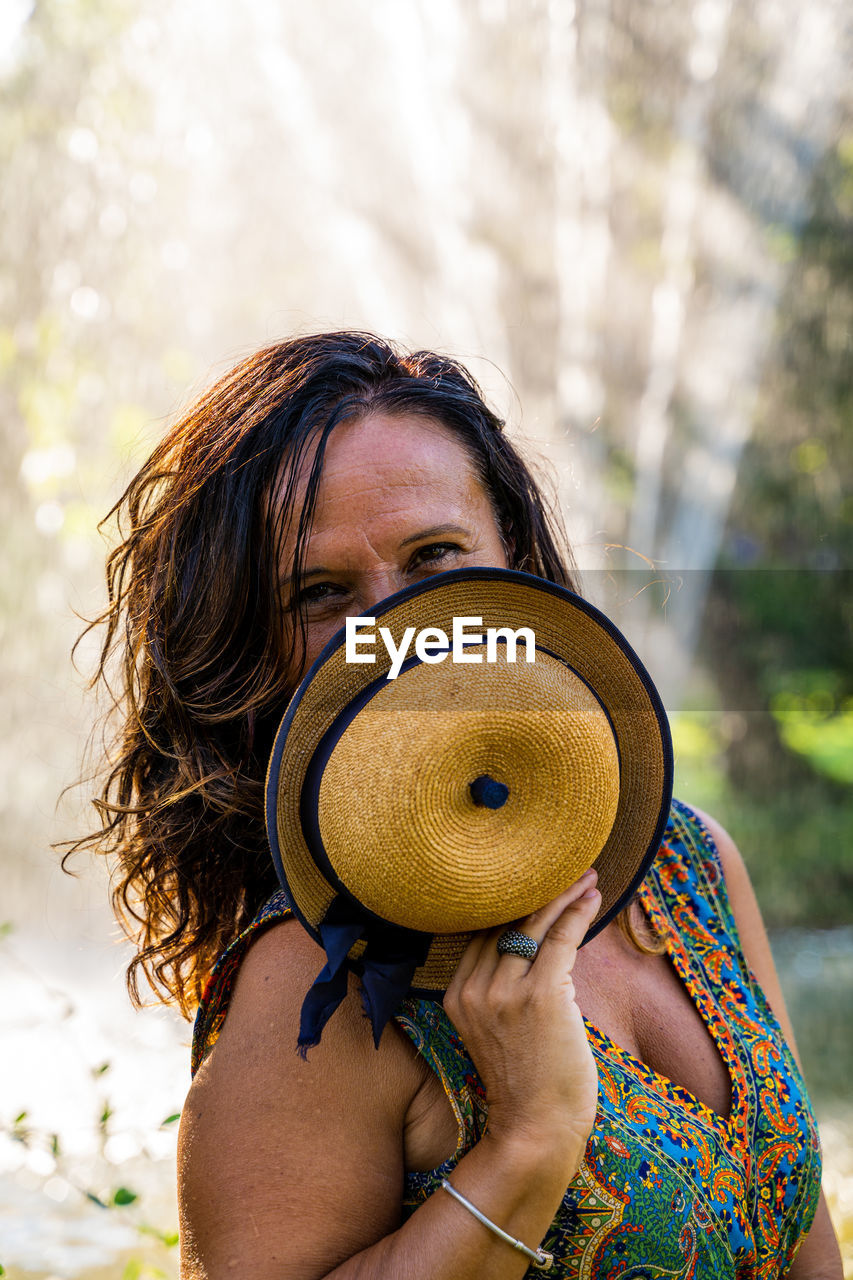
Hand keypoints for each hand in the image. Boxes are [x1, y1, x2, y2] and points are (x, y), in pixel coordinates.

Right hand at [443, 869, 600, 1175]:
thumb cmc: (527, 1084)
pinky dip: (578, 913)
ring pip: (533, 923)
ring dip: (562, 894)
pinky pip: (561, 939)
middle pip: (504, 921)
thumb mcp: (497, 1030)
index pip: (483, 933)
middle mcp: (474, 988)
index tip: (533, 882)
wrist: (535, 1131)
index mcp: (457, 995)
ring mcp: (504, 992)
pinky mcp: (540, 996)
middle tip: (565, 867)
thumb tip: (539, 943)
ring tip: (585, 876)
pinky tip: (593, 897)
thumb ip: (504, 989)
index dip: (510, 904)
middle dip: (537, 891)